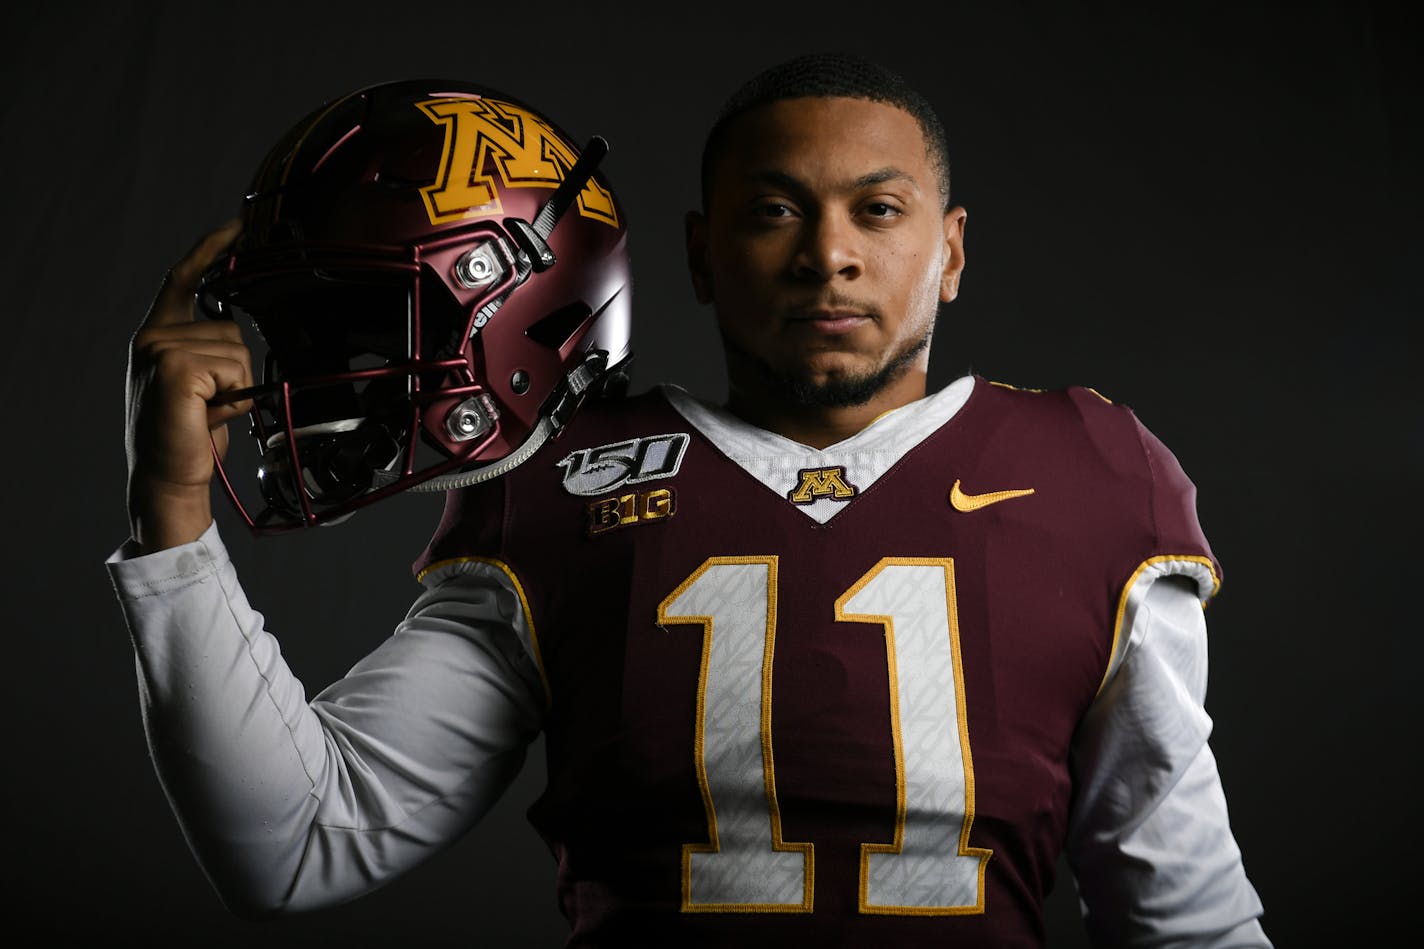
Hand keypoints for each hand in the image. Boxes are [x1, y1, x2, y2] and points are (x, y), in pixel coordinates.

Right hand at [125, 220, 251, 551]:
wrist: (168, 476)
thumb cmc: (187, 435)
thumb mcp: (201, 384)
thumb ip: (210, 351)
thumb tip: (237, 333)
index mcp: (157, 334)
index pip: (183, 279)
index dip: (210, 249)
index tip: (237, 226)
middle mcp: (152, 336)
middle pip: (231, 328)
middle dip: (236, 370)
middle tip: (211, 403)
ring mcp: (159, 349)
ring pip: (237, 350)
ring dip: (235, 386)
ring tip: (207, 411)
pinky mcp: (173, 366)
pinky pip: (233, 368)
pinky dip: (232, 397)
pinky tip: (207, 414)